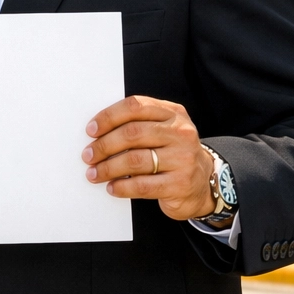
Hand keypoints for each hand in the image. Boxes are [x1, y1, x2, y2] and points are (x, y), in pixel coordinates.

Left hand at [82, 95, 216, 220]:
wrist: (204, 184)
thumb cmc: (174, 154)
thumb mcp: (164, 131)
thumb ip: (139, 125)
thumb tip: (98, 133)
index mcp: (173, 114)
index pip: (135, 106)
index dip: (109, 117)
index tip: (91, 130)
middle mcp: (181, 133)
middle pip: (132, 134)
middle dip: (104, 145)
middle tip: (88, 155)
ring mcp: (183, 158)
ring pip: (135, 160)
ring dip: (108, 168)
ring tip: (94, 173)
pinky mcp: (180, 184)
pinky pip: (143, 185)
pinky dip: (122, 187)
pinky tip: (112, 187)